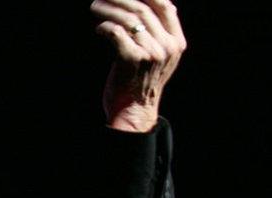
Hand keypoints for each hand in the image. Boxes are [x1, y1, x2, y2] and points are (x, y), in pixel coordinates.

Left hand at [91, 0, 186, 131]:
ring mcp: (150, 53)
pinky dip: (105, 26)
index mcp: (176, 43)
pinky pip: (116, 32)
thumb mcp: (160, 60)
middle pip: (143, 9)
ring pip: (129, 19)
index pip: (165, 7)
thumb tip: (155, 7)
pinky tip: (98, 28)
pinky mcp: (132, 59)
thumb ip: (161, 36)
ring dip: (108, 9)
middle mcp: (166, 47)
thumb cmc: (141, 84)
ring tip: (95, 6)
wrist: (134, 112)